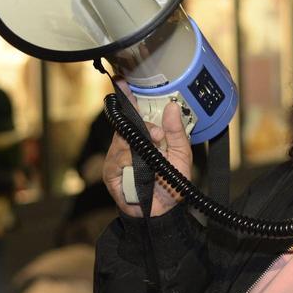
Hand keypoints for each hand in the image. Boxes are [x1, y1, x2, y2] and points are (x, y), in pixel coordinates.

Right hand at [102, 84, 192, 217]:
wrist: (164, 212)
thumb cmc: (172, 184)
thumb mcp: (181, 155)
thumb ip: (177, 132)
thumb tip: (172, 107)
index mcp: (146, 138)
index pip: (133, 114)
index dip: (127, 97)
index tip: (122, 80)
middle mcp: (129, 145)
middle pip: (126, 124)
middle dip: (142, 125)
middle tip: (157, 135)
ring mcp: (117, 158)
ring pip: (122, 140)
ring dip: (140, 144)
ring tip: (155, 149)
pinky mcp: (110, 172)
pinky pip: (117, 158)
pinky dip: (131, 159)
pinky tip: (140, 166)